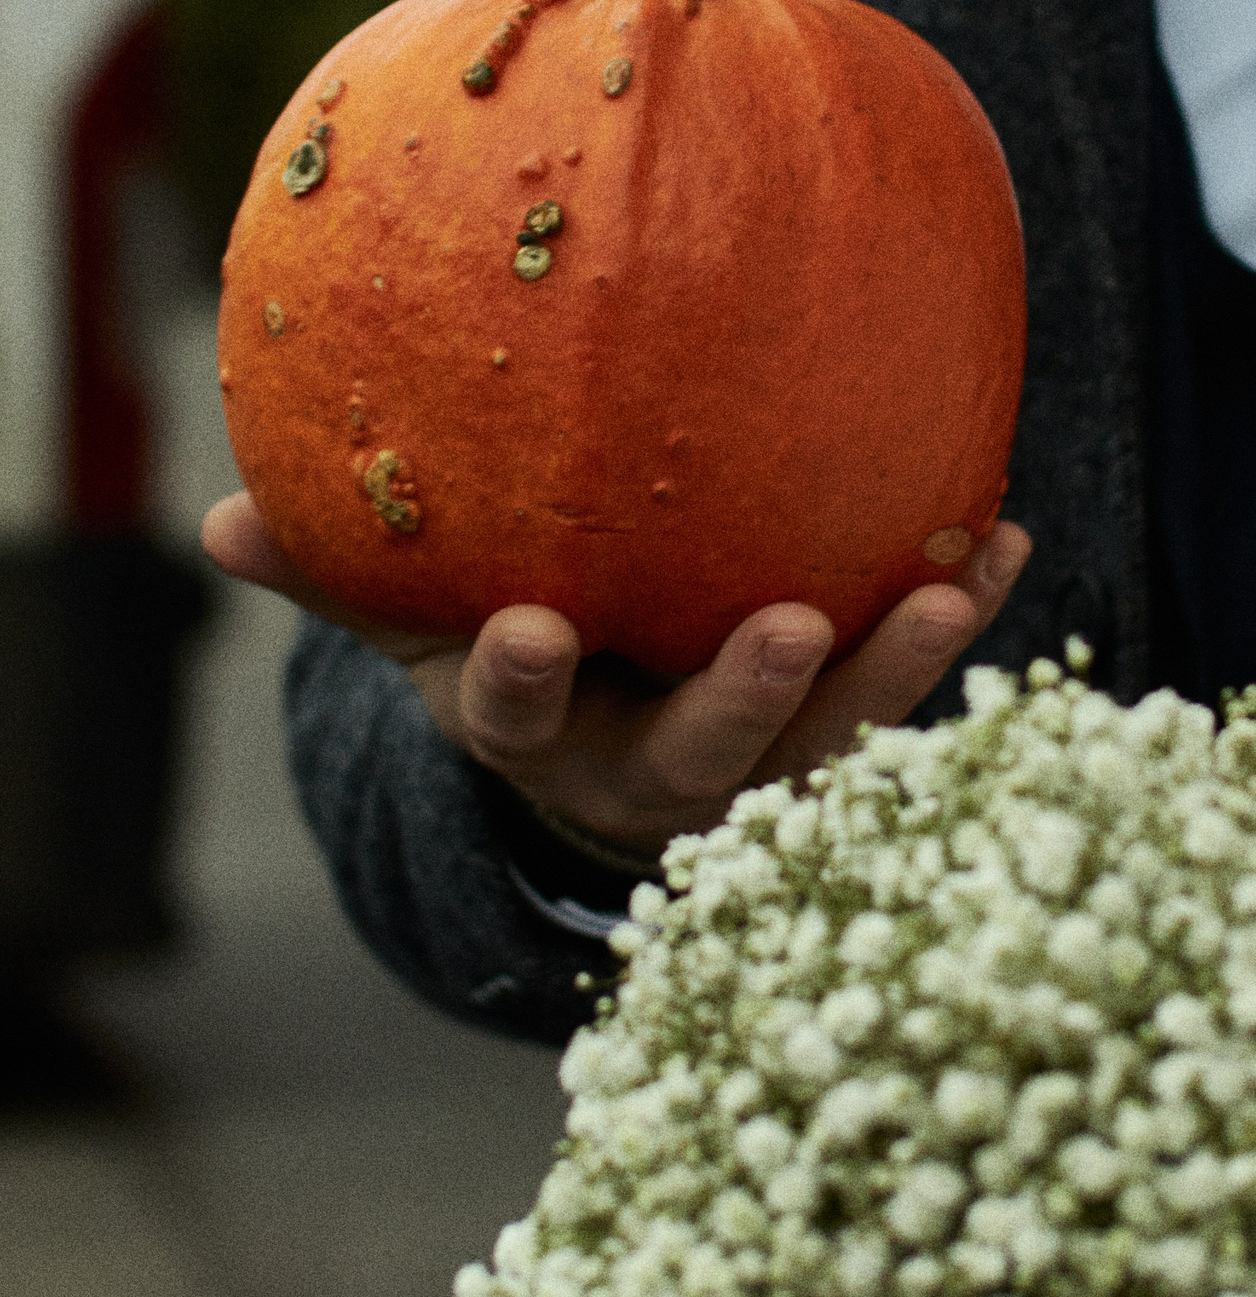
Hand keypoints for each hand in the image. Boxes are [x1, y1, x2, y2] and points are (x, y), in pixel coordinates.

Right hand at [203, 490, 1032, 866]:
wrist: (603, 737)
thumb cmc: (504, 642)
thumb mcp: (412, 614)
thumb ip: (331, 568)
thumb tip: (214, 523)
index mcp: (536, 732)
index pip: (518, 720)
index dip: (523, 682)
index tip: (535, 627)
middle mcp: (649, 770)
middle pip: (701, 758)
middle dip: (745, 699)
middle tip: (792, 630)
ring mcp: (757, 773)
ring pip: (831, 747)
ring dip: (894, 672)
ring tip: (952, 588)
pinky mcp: (838, 747)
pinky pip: (907, 691)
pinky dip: (953, 624)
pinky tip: (1001, 542)